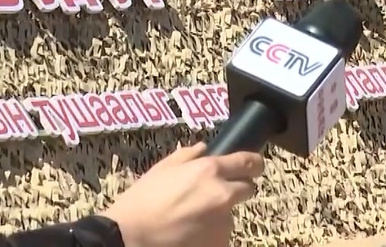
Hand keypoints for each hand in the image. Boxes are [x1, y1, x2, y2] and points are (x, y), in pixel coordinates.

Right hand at [99, 143, 264, 246]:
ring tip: (193, 217)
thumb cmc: (142, 200)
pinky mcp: (219, 242)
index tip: (255, 166)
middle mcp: (222, 194)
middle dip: (237, 188)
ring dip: (220, 213)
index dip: (255, 163)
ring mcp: (223, 221)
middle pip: (248, 188)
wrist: (130, 236)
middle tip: (215, 195)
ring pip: (231, 213)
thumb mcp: (162, 169)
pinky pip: (221, 234)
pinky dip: (211, 233)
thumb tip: (204, 148)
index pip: (248, 162)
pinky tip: (191, 232)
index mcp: (209, 171)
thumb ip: (187, 155)